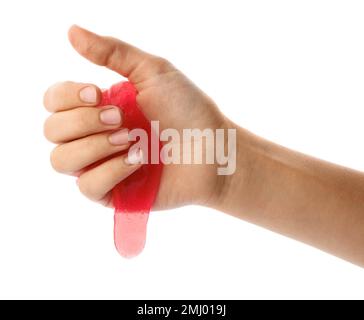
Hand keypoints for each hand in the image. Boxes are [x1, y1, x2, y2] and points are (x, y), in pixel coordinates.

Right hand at [43, 25, 227, 209]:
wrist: (213, 149)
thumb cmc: (187, 109)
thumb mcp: (153, 71)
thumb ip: (112, 52)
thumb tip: (70, 31)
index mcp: (98, 107)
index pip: (54, 101)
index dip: (67, 96)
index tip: (97, 92)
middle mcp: (93, 136)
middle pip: (52, 130)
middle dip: (84, 121)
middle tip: (121, 117)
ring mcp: (101, 166)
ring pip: (61, 160)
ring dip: (95, 146)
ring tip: (130, 139)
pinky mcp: (113, 194)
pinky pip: (87, 186)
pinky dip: (110, 171)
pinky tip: (138, 161)